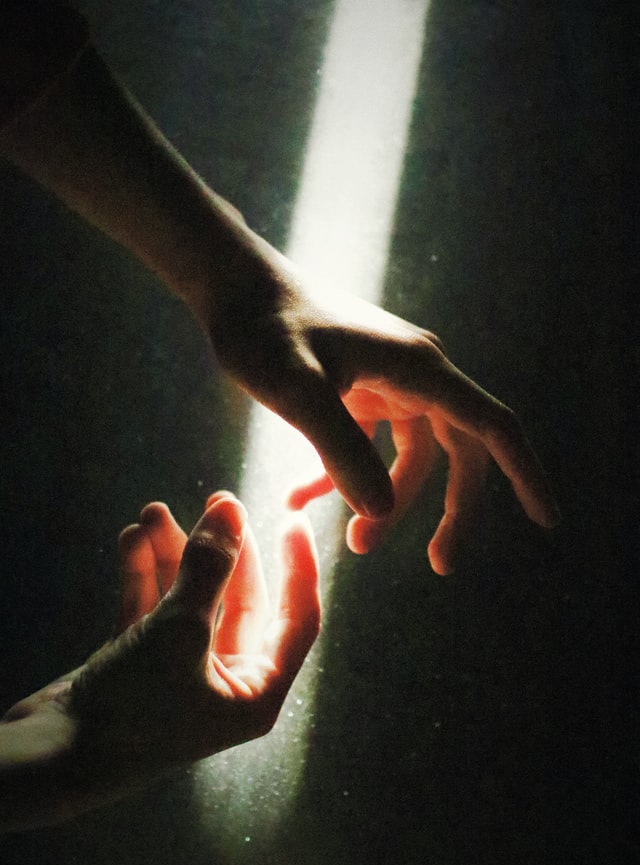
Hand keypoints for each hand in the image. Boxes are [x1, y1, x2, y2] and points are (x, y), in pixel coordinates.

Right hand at [0, 492, 319, 830]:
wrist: (52, 759)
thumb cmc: (131, 709)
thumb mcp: (179, 632)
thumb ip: (209, 568)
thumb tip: (230, 511)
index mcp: (256, 693)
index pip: (297, 620)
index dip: (298, 568)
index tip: (292, 520)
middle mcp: (225, 683)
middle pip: (240, 601)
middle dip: (225, 550)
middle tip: (218, 502)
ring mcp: (181, 673)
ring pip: (190, 599)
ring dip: (174, 555)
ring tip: (153, 513)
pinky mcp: (140, 664)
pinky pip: (152, 609)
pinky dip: (144, 575)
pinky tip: (131, 540)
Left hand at [211, 246, 559, 574]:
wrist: (233, 287)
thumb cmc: (262, 327)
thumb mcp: (296, 391)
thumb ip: (340, 450)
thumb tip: (381, 512)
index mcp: (418, 369)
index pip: (492, 426)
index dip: (525, 473)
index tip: (547, 520)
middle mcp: (415, 373)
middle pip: (459, 451)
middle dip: (451, 509)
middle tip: (440, 563)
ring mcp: (389, 380)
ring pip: (413, 455)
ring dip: (387, 501)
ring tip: (353, 546)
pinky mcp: (360, 388)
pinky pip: (370, 444)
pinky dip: (345, 475)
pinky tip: (301, 499)